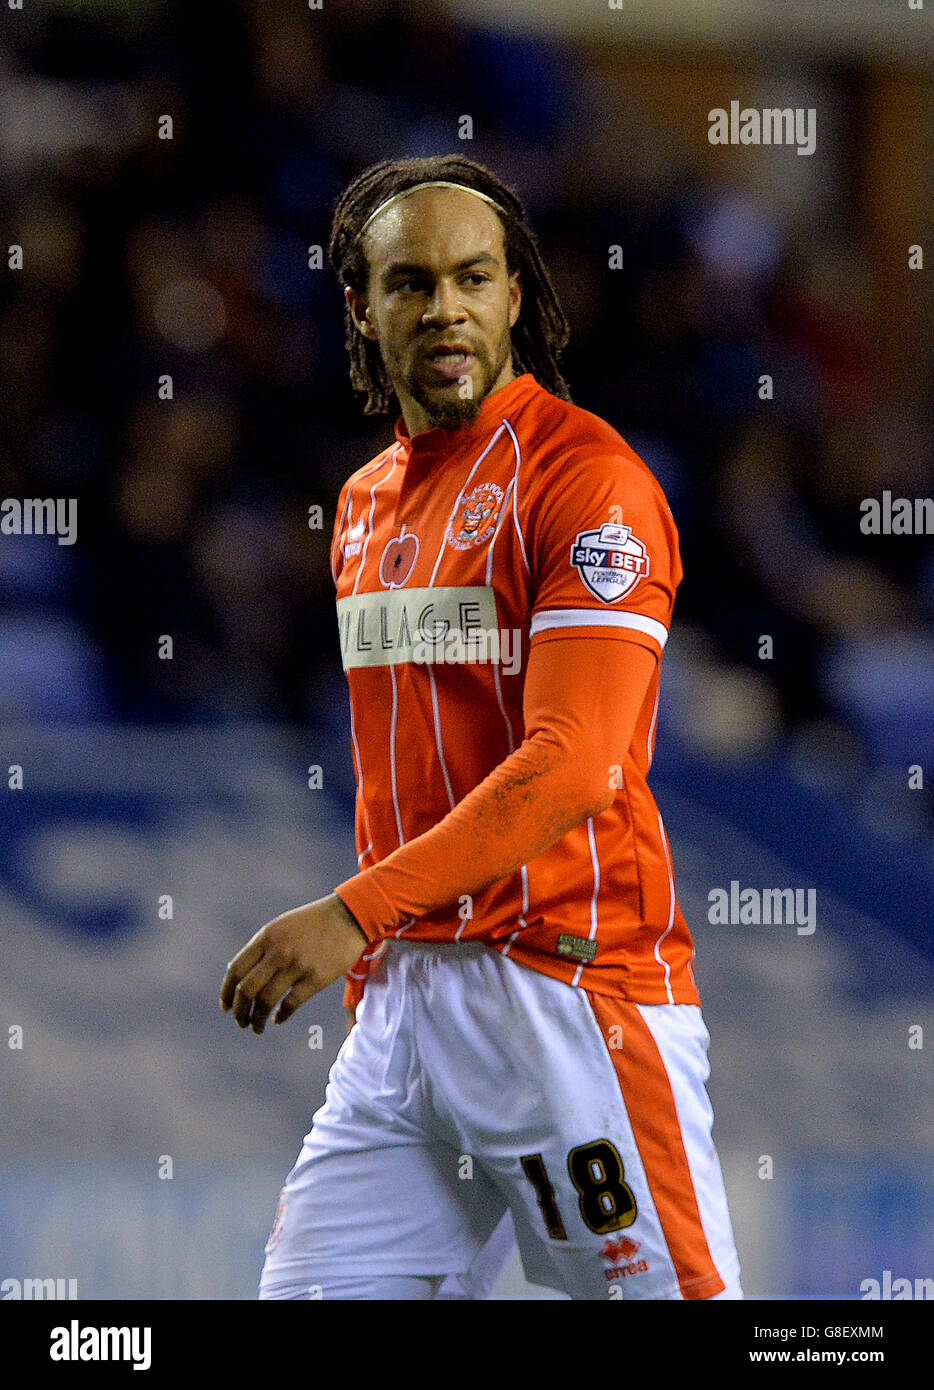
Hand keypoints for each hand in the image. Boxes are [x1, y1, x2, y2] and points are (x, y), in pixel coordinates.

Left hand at [220, 894, 367, 1033]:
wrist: (349, 915)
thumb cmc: (313, 922)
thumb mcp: (281, 926)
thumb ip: (261, 946)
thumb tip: (238, 973)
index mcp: (266, 937)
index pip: (235, 970)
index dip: (226, 992)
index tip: (225, 1007)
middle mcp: (278, 952)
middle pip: (247, 990)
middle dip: (240, 1011)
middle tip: (241, 1022)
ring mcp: (297, 965)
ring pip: (266, 1001)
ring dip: (257, 1019)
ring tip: (257, 1027)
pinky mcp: (316, 978)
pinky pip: (291, 1004)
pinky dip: (281, 1016)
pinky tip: (278, 1019)